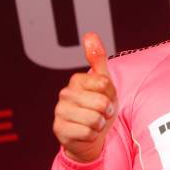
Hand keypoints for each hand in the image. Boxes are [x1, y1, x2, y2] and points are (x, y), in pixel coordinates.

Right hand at [52, 33, 117, 162]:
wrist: (89, 134)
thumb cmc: (98, 106)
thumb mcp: (103, 81)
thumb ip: (97, 58)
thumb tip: (89, 34)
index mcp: (76, 80)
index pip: (104, 84)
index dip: (110, 93)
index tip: (105, 96)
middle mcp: (65, 94)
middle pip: (101, 103)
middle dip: (107, 111)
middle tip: (102, 112)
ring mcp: (60, 112)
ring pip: (95, 119)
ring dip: (100, 124)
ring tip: (95, 122)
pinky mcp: (59, 130)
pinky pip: (88, 133)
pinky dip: (93, 135)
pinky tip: (87, 132)